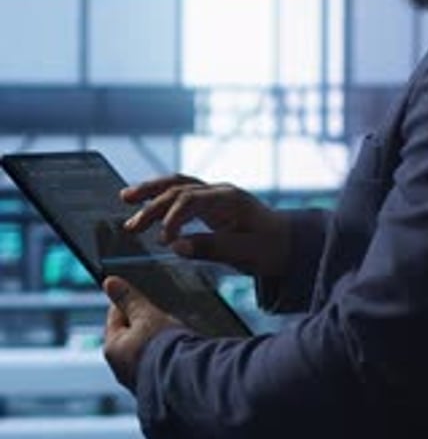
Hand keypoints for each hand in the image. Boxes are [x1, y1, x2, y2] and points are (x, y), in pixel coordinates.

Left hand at [103, 275, 180, 391]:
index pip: (115, 315)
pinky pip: (156, 363)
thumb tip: (109, 282)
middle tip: (161, 315)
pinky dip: (164, 354)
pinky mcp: (154, 386)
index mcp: (112, 347)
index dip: (129, 301)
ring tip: (173, 332)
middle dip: (144, 323)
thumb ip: (128, 298)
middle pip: (130, 333)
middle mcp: (119, 367)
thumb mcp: (146, 315)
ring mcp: (137, 379)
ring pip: (144, 348)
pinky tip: (177, 349)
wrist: (184, 380)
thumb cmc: (162, 347)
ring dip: (155, 339)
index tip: (143, 296)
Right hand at [120, 174, 289, 278]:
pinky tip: (146, 206)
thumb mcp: (246, 253)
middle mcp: (219, 191)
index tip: (162, 241)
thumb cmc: (272, 248)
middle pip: (179, 188)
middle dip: (152, 203)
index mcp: (229, 198)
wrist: (291, 244)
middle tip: (131, 226)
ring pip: (178, 185)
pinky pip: (181, 195)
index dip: (172, 218)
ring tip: (125, 198)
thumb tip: (176, 247)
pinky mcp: (211, 205)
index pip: (191, 200)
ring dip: (152, 192)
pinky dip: (162, 198)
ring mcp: (215, 196)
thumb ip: (211, 248)